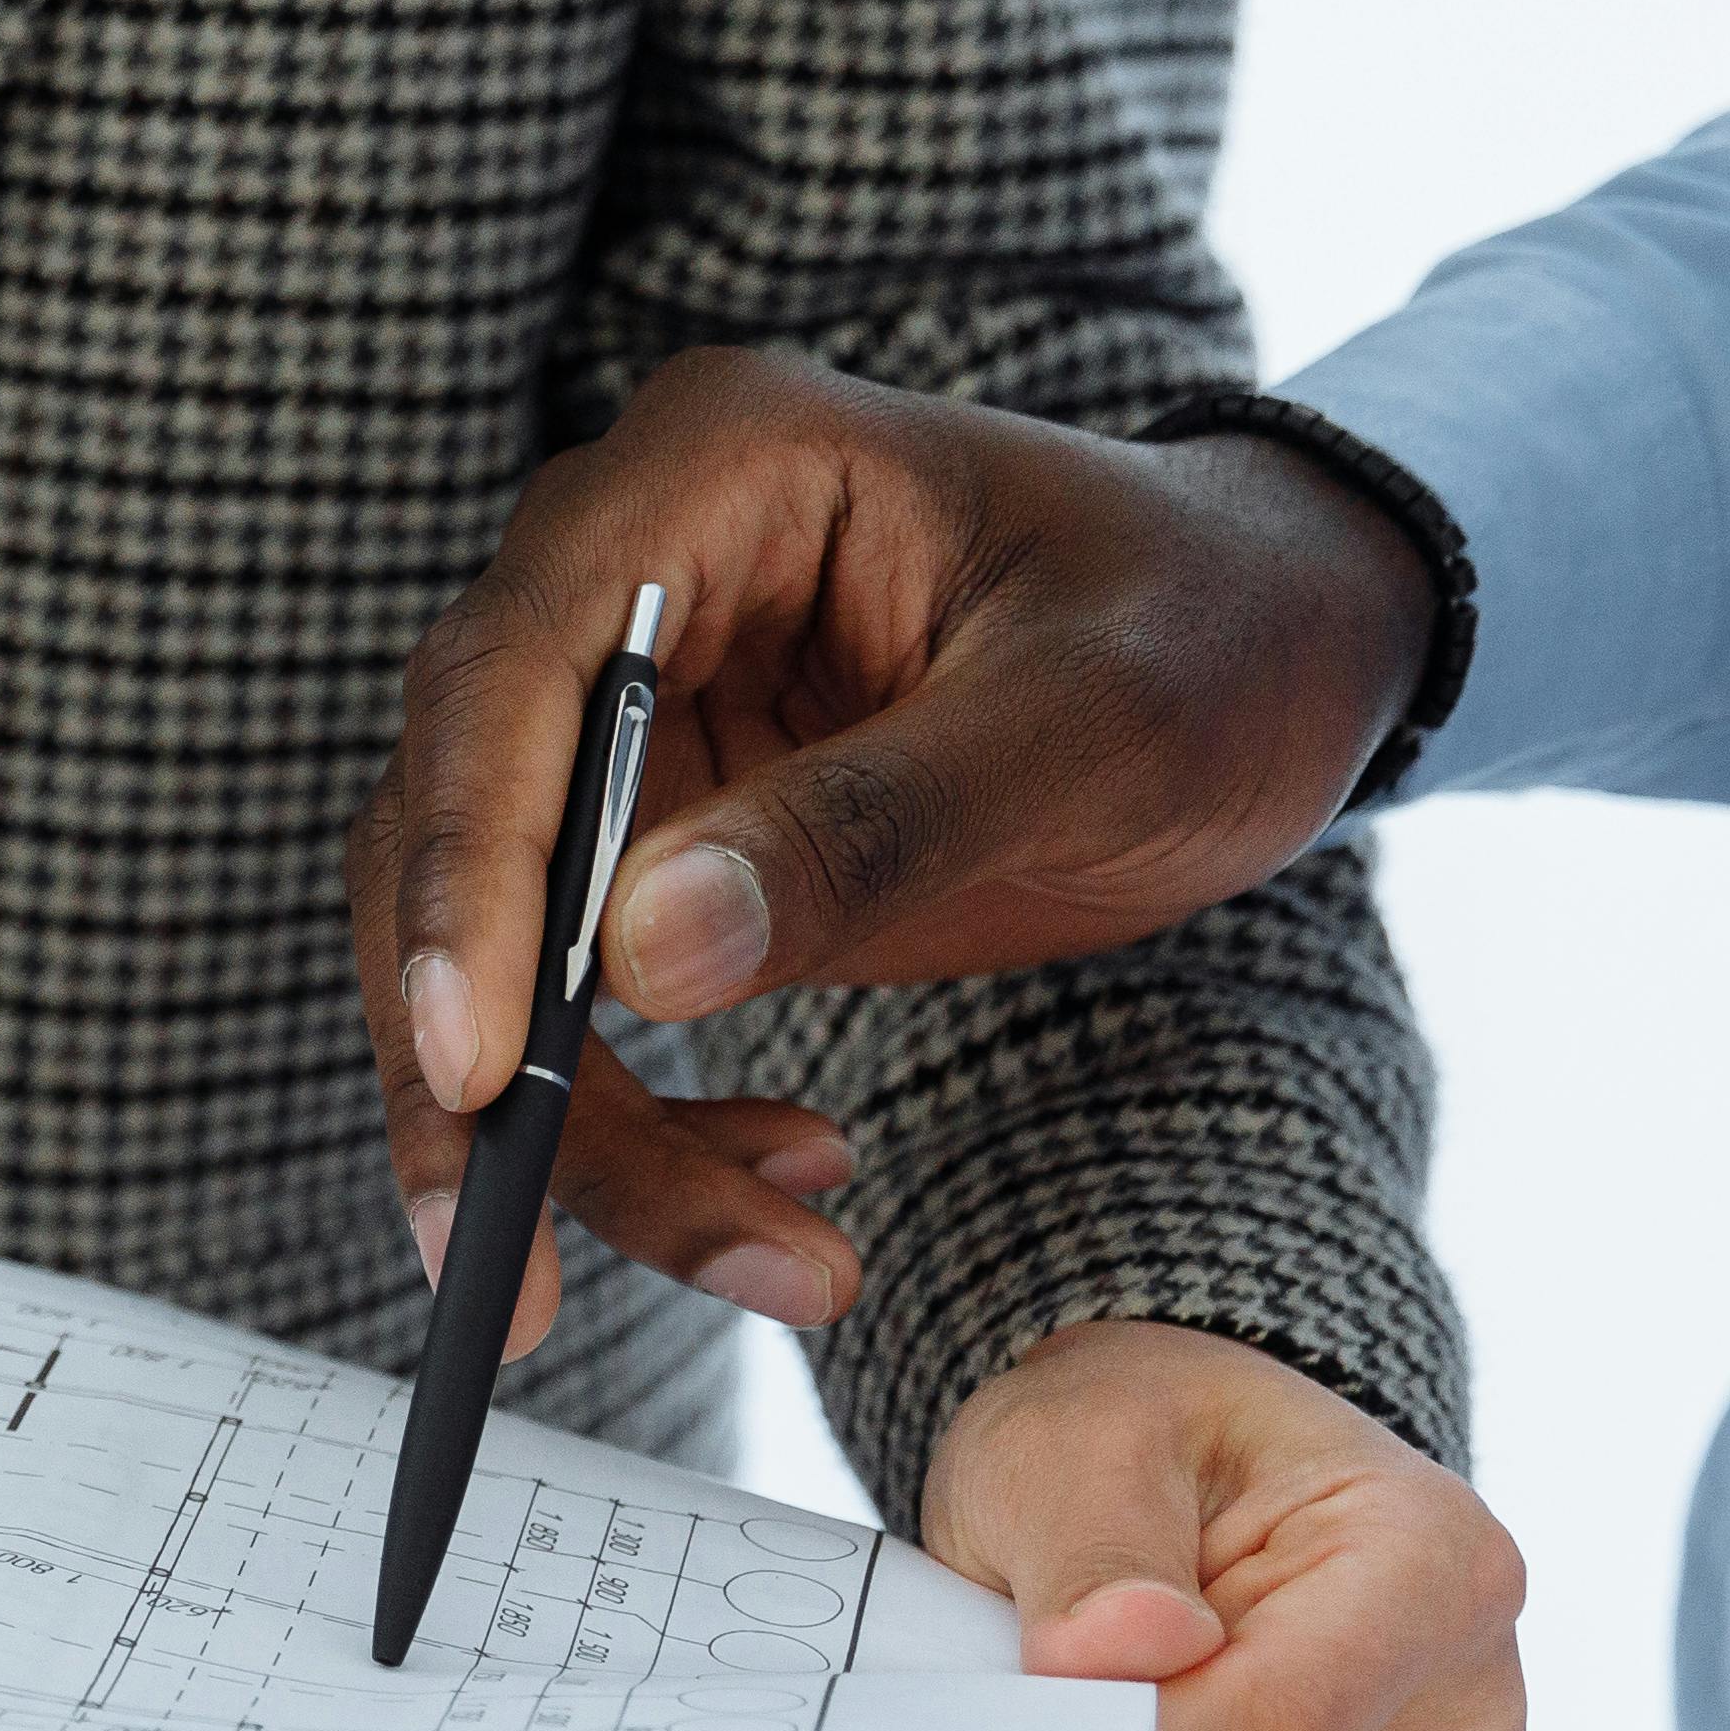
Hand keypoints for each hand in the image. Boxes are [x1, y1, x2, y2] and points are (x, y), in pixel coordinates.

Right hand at [348, 347, 1438, 1309]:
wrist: (1280, 648)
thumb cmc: (1216, 629)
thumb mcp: (1096, 716)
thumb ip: (876, 823)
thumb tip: (644, 956)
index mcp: (714, 468)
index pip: (509, 673)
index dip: (464, 873)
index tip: (481, 1063)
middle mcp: (619, 575)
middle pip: (449, 824)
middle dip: (477, 1058)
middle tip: (508, 1255)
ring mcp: (623, 712)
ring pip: (485, 943)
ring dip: (568, 1129)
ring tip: (753, 1262)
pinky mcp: (645, 833)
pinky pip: (572, 1002)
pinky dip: (640, 1121)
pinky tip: (777, 1185)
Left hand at [919, 1320, 1524, 1730]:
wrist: (1182, 1495)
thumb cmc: (1147, 1451)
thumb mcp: (1082, 1435)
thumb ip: (1090, 1543)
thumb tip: (1113, 1653)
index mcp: (1446, 1573)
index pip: (1276, 1728)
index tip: (1014, 1689)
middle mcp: (1470, 1718)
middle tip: (1025, 1665)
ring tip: (1092, 1702)